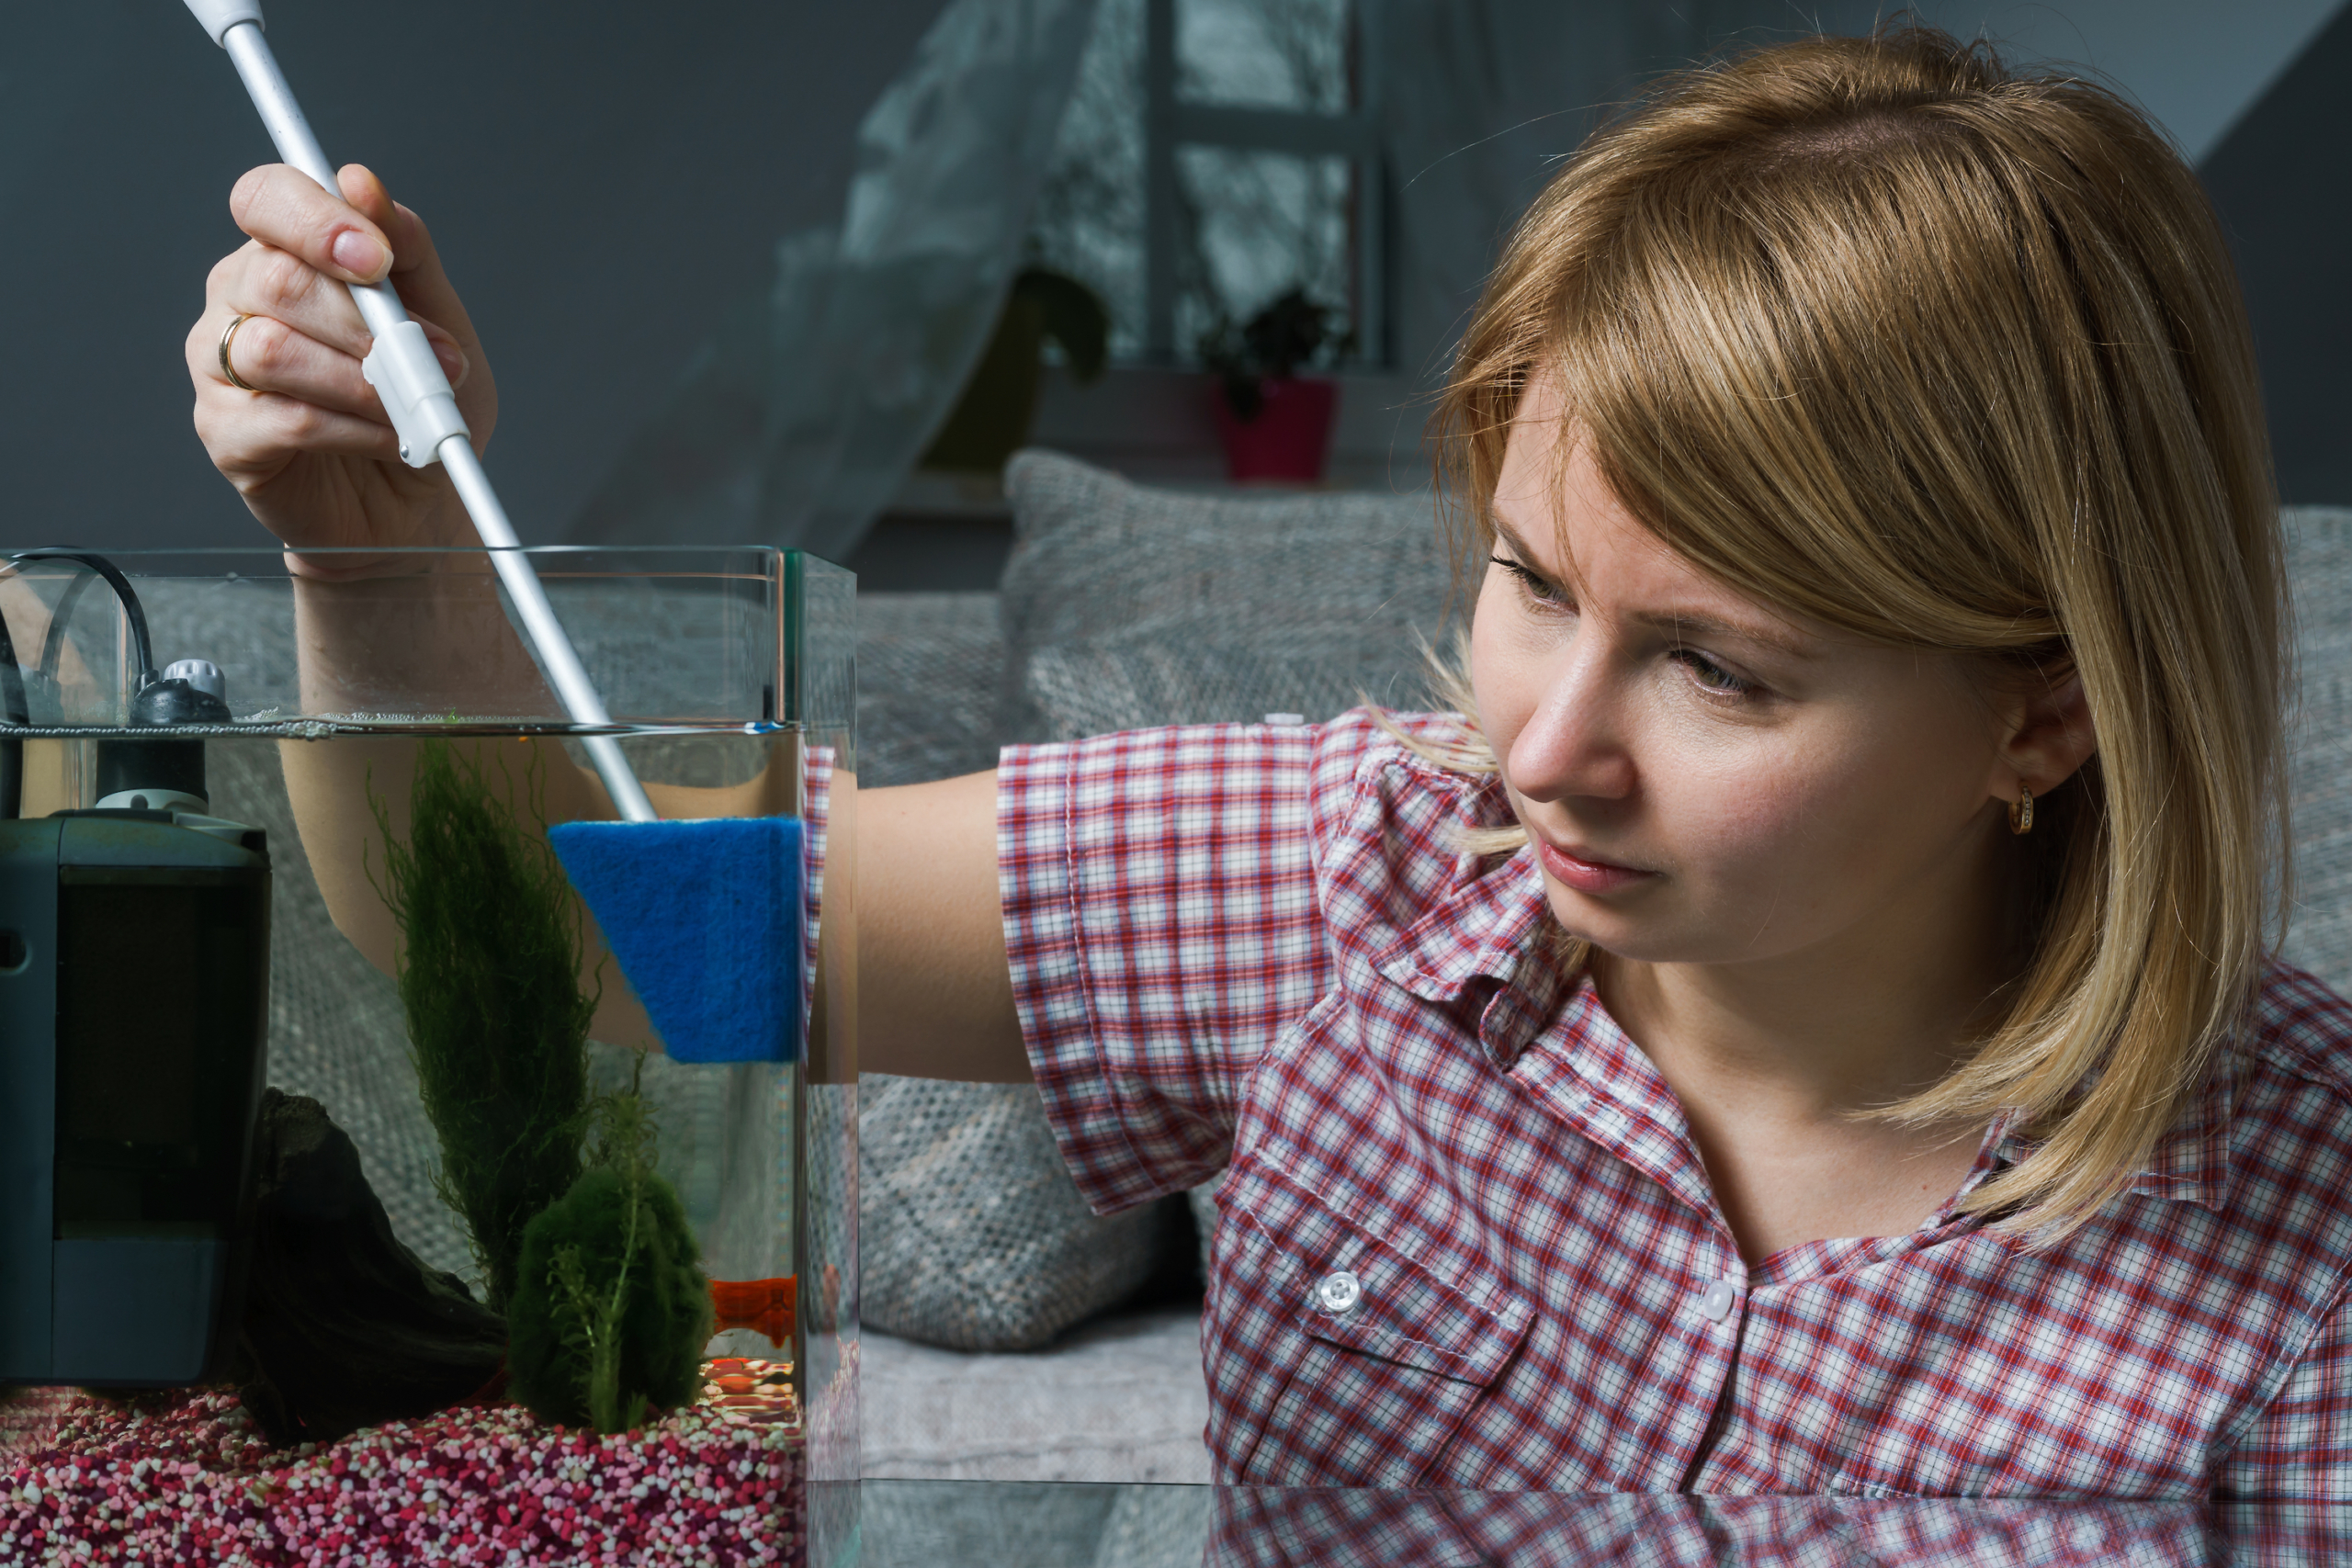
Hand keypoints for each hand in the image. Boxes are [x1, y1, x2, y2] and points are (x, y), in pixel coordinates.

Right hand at [186, 163, 498, 572]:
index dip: (317, 220)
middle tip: (430, 359)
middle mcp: (238, 298)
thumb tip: (362, 184)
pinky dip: (353, 430)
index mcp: (283, 252)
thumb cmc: (422, 402)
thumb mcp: (440, 319)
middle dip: (365, 323)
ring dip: (362, 381)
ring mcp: (219, 364)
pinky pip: (283, 418)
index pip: (267, 200)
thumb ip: (407, 251)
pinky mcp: (225, 432)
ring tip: (416, 406)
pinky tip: (393, 441)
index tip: (377, 259)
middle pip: (275, 279)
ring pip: (273, 350)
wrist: (417, 503)